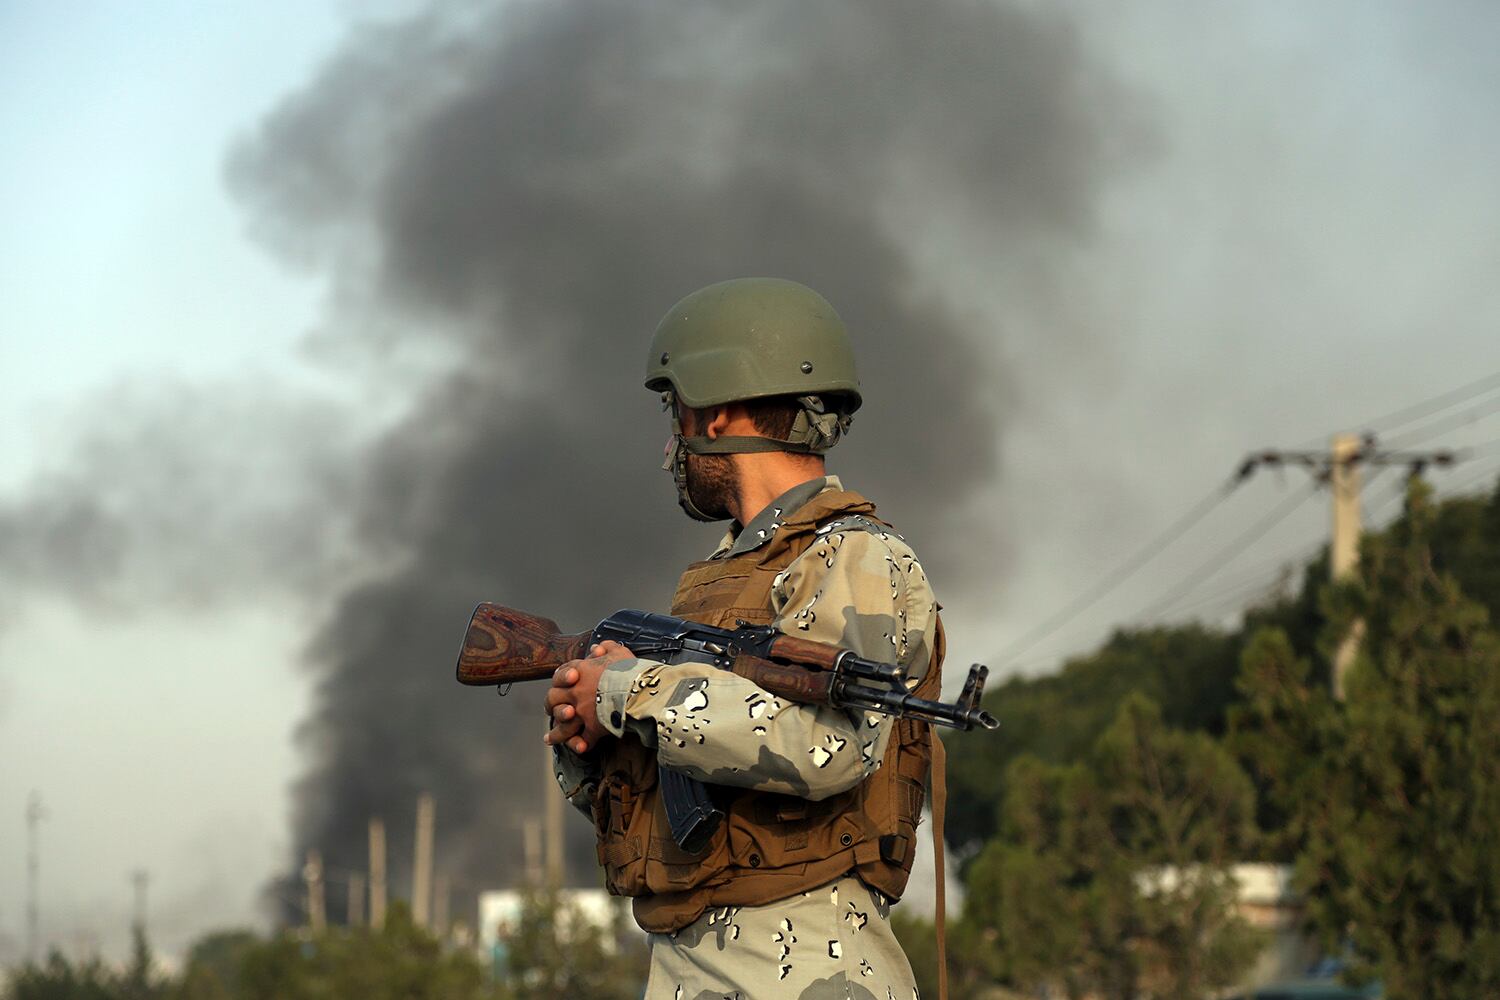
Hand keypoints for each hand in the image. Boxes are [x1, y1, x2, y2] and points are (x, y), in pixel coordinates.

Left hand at [543, 640, 634, 754]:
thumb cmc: (629, 670)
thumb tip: (599, 647)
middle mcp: (575, 692)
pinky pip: (582, 740)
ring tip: (550, 738)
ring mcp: (581, 712)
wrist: (637, 689)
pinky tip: (579, 748)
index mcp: (580, 672)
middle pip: (552, 699)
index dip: (561, 678)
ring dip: (557, 733)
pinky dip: (581, 745)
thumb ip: (607, 648)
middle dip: (552, 706)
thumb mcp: (619, 652)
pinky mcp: (592, 728)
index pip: (561, 674)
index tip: (563, 683)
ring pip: (562, 725)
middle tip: (554, 711)